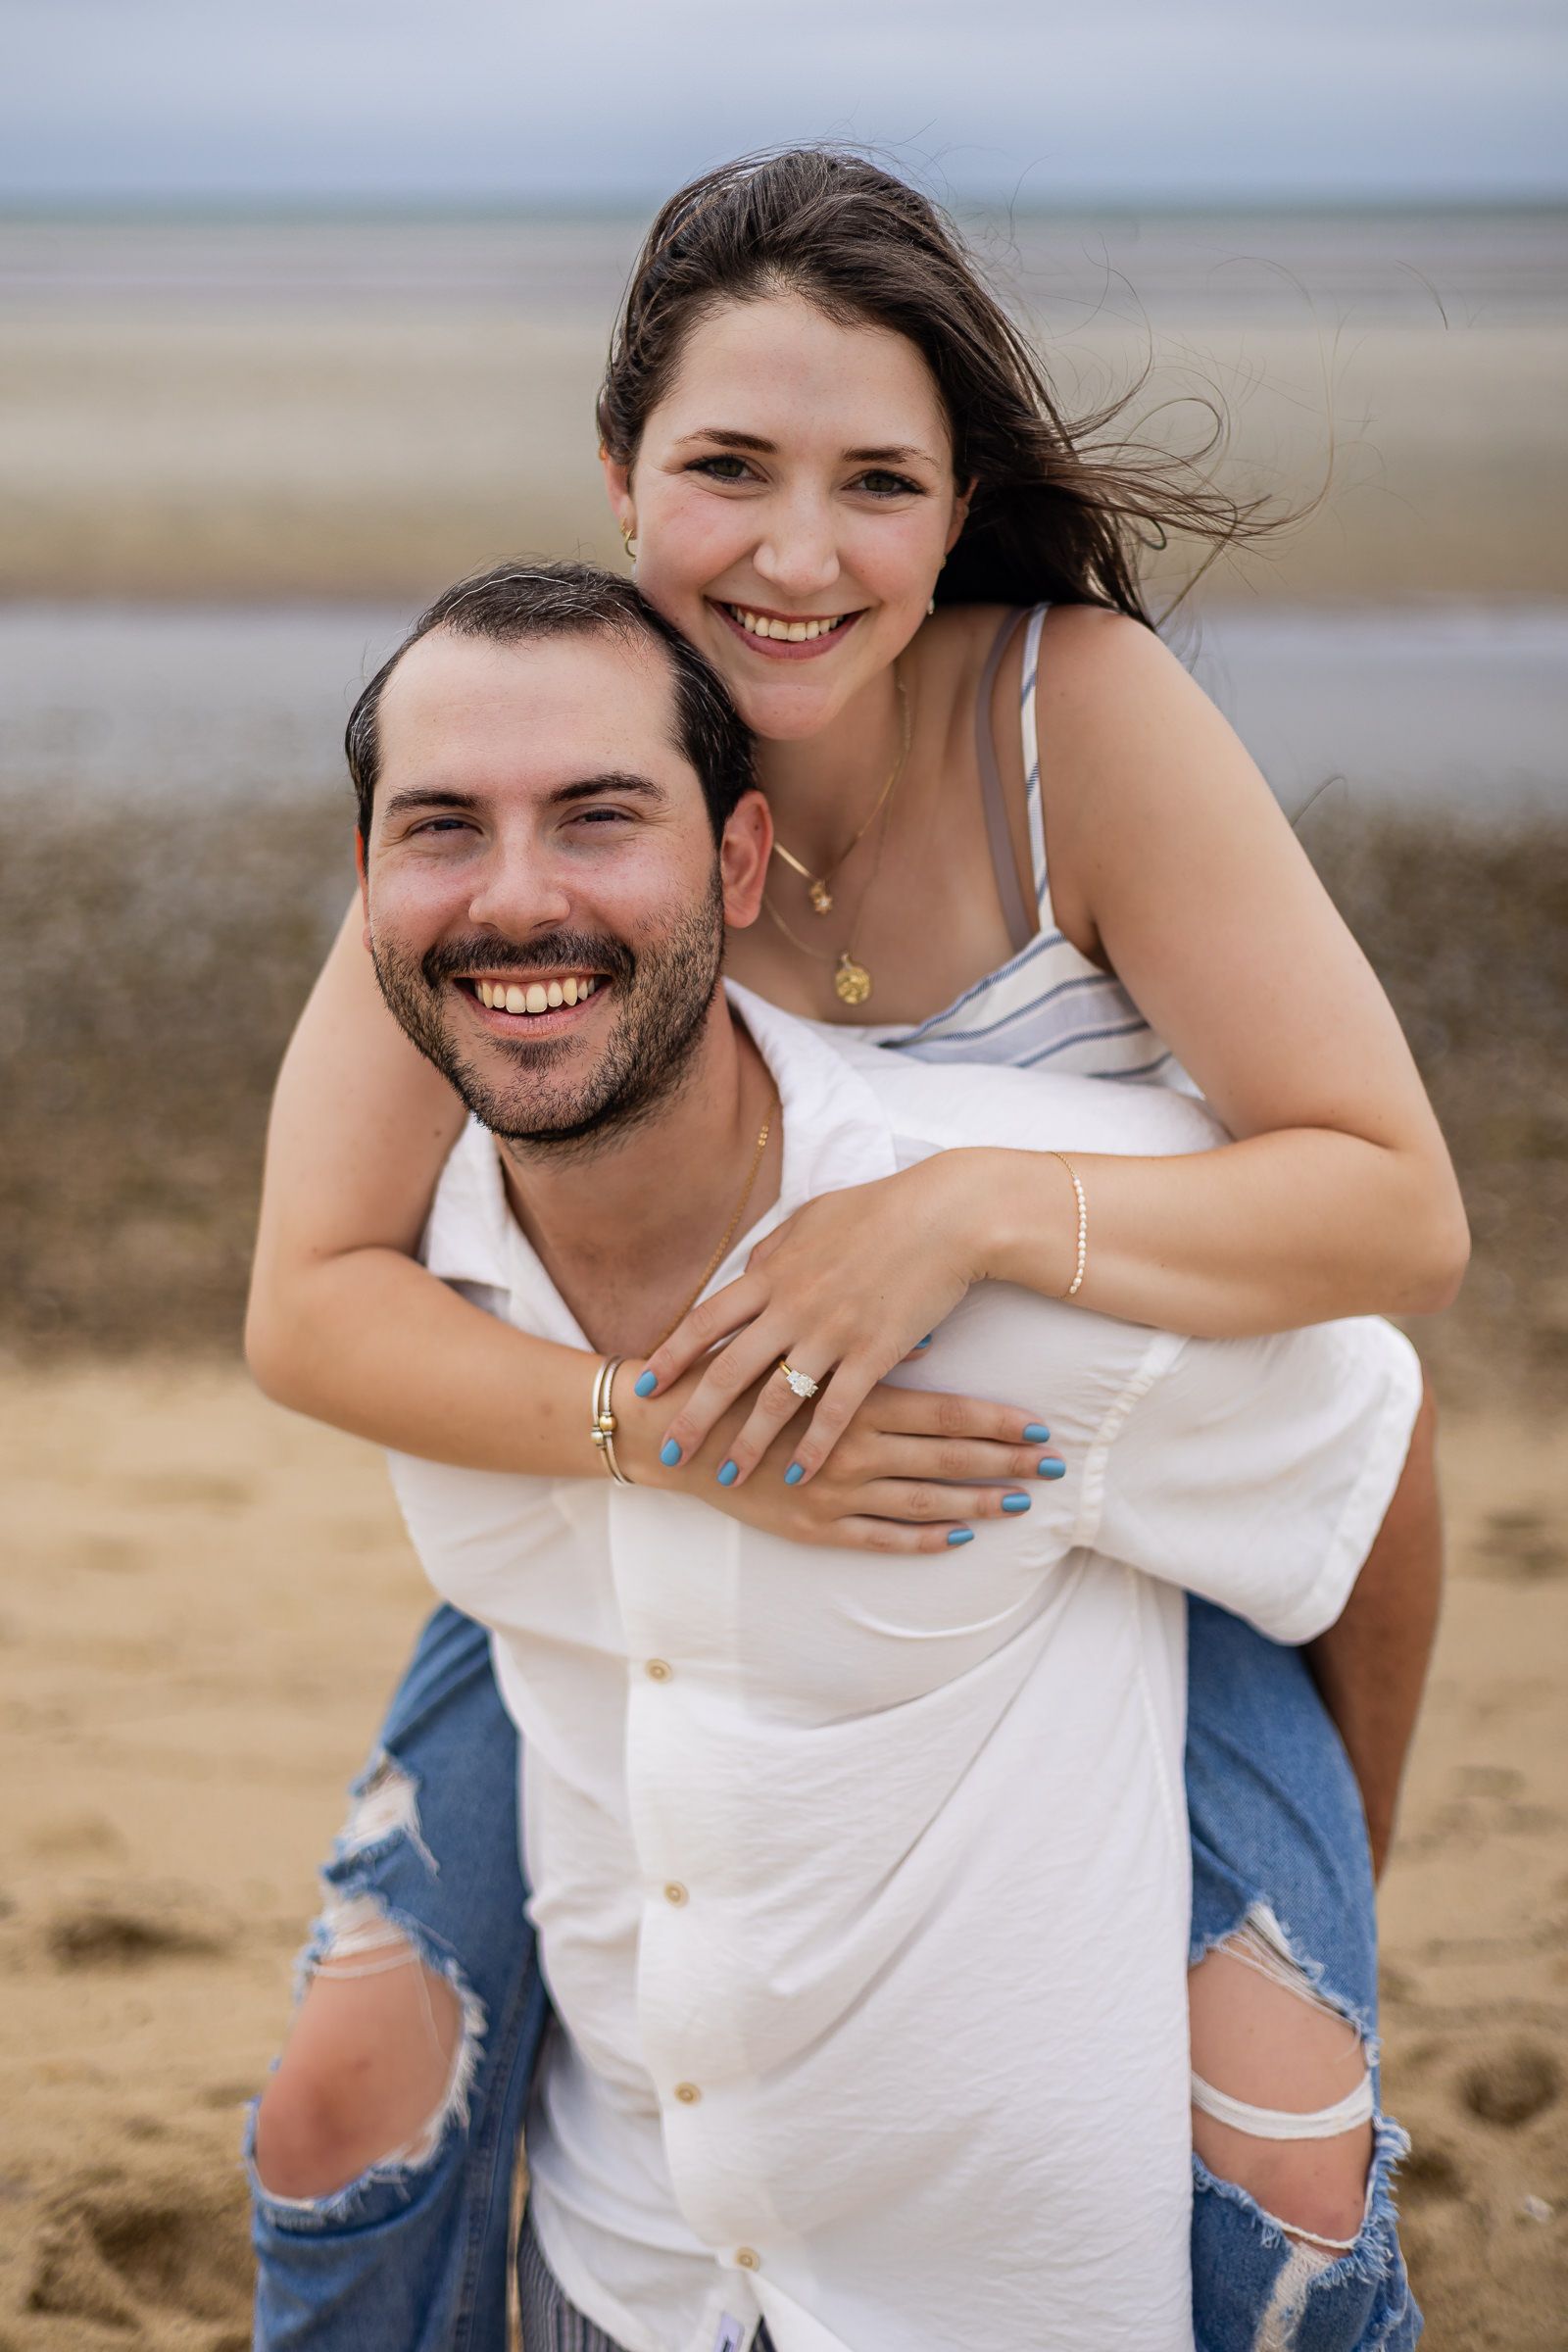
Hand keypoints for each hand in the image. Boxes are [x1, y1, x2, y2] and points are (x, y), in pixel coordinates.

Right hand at [615, 1362, 1063, 1552]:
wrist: (675, 1429)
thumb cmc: (741, 1374)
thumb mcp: (800, 1342)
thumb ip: (866, 1340)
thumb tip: (928, 1337)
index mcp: (856, 1398)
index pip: (945, 1414)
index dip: (996, 1423)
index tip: (1039, 1427)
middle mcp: (856, 1447)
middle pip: (948, 1459)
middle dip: (1005, 1464)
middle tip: (1054, 1468)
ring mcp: (837, 1492)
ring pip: (924, 1502)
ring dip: (976, 1504)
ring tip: (1020, 1505)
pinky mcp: (814, 1525)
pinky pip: (879, 1538)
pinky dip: (920, 1540)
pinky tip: (955, 1538)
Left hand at [633, 1153, 1022, 1485]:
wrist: (945, 1215)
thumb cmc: (880, 1209)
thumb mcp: (812, 1217)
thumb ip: (774, 1250)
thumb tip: (748, 1270)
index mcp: (773, 1272)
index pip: (706, 1321)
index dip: (673, 1356)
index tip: (646, 1385)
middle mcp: (792, 1307)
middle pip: (729, 1370)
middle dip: (694, 1416)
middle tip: (668, 1450)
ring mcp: (832, 1333)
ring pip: (777, 1400)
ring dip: (748, 1443)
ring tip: (729, 1477)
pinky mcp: (874, 1354)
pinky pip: (836, 1411)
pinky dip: (815, 1446)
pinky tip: (801, 1474)